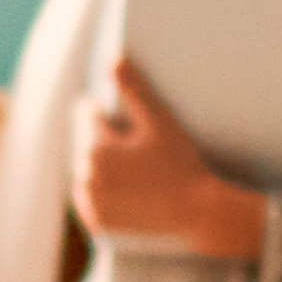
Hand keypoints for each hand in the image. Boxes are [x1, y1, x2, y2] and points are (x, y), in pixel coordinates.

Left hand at [72, 63, 265, 261]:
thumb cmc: (182, 165)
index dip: (112, 112)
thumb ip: (133, 88)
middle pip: (85, 142)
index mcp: (93, 147)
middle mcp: (82, 176)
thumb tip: (113, 59)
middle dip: (106, 139)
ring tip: (140, 171)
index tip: (136, 126)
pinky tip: (132, 190)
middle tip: (143, 151)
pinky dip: (104, 191)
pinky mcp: (95, 222)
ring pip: (87, 170)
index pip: (86, 112)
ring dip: (103, 165)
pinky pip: (91, 197)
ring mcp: (87, 203)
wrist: (198, 216)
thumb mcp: (159, 121)